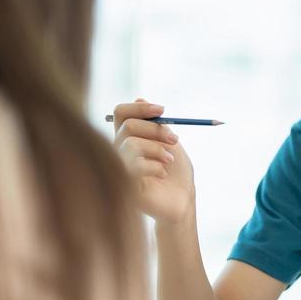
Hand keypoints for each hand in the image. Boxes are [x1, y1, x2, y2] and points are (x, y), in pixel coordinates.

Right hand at [112, 99, 195, 224]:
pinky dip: (153, 166)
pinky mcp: (122, 185)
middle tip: (176, 140)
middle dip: (156, 130)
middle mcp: (119, 151)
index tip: (163, 110)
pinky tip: (161, 175)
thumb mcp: (170, 143)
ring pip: (130, 143)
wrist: (182, 201)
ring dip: (157, 149)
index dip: (140, 108)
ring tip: (169, 161)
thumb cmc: (177, 174)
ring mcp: (118, 168)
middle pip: (128, 125)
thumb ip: (155, 124)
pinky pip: (132, 165)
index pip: (121, 113)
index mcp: (128, 138)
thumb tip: (139, 98)